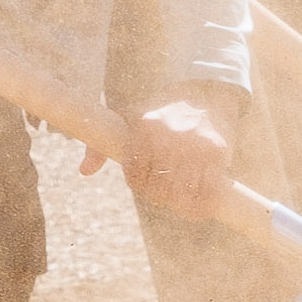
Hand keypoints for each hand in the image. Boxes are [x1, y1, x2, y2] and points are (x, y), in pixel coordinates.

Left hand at [112, 95, 246, 222]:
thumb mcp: (127, 119)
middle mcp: (170, 137)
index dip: (138, 183)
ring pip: (183, 192)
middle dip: (159, 196)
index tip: (144, 183)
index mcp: (145, 128)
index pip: (135, 173)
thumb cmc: (160, 113)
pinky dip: (203, 205)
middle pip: (158, 187)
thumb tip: (84, 171)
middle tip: (163, 195)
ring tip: (180, 204)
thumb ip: (100, 144)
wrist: (204, 94)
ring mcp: (195, 146)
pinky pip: (209, 190)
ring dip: (180, 205)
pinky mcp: (217, 153)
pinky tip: (199, 207)